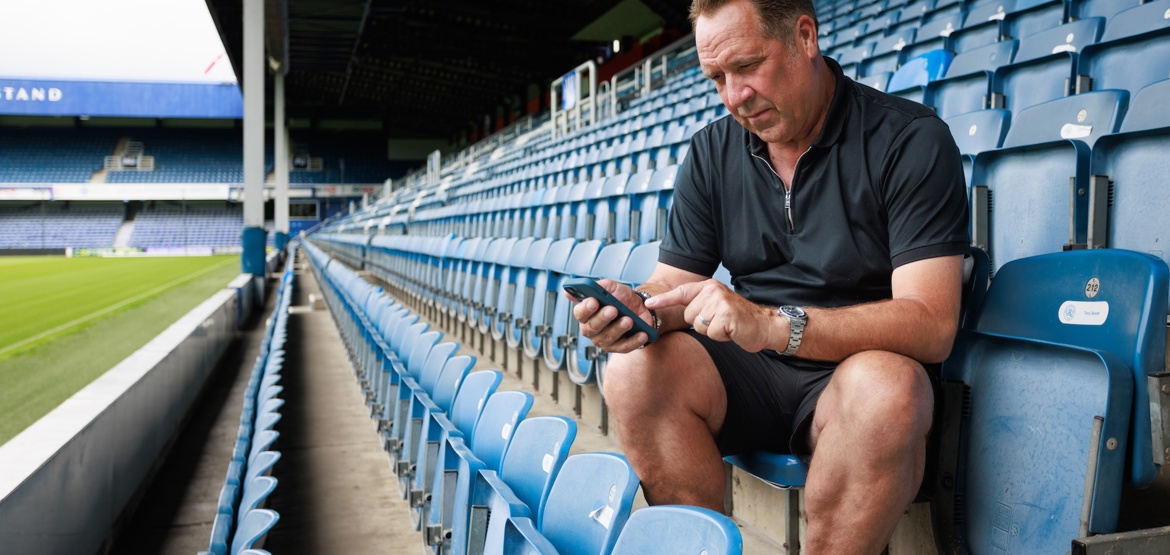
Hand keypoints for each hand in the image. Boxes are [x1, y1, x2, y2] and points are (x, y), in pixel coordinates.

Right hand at [568, 279, 651, 353]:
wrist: (639, 306)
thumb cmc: (620, 297)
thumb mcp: (610, 287)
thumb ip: (595, 287)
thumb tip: (568, 292)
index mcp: (585, 314)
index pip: (580, 313)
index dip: (586, 308)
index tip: (594, 301)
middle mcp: (591, 330)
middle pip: (592, 327)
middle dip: (603, 318)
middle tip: (613, 309)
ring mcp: (604, 341)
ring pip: (608, 338)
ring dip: (619, 328)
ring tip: (629, 320)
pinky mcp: (618, 348)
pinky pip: (625, 347)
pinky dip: (634, 341)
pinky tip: (642, 334)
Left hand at [646, 279, 779, 351]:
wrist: (762, 325)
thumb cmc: (737, 319)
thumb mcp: (716, 306)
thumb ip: (699, 305)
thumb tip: (679, 312)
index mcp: (709, 286)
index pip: (681, 292)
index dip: (663, 299)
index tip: (648, 304)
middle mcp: (713, 291)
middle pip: (689, 315)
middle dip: (702, 324)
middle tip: (720, 322)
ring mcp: (720, 302)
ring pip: (699, 325)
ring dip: (711, 331)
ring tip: (726, 326)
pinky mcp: (726, 315)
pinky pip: (710, 333)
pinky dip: (720, 336)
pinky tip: (731, 330)